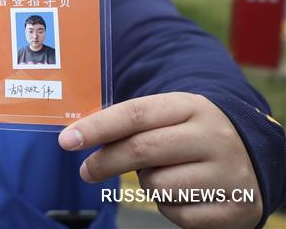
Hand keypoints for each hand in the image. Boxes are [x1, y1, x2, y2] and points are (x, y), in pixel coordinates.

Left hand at [58, 92, 262, 228]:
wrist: (254, 156)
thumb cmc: (192, 135)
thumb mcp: (170, 117)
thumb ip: (131, 123)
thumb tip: (80, 136)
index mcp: (191, 106)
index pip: (134, 114)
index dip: (96, 128)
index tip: (66, 141)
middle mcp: (213, 136)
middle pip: (141, 150)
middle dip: (104, 162)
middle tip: (85, 171)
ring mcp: (228, 173)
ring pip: (157, 186)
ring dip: (147, 185)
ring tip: (166, 175)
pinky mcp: (236, 207)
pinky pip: (177, 214)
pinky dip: (169, 207)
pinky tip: (185, 194)